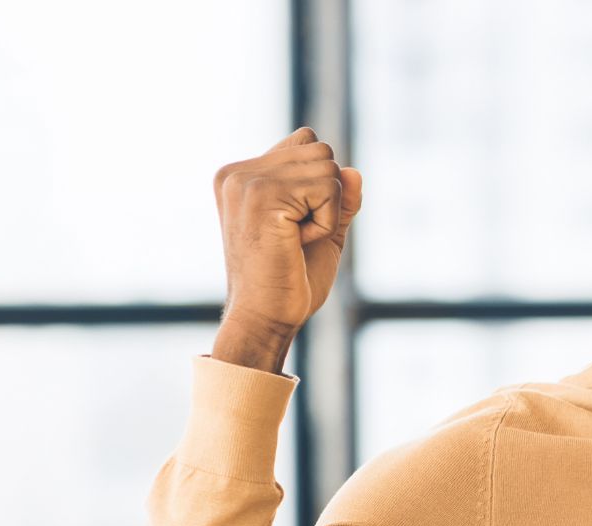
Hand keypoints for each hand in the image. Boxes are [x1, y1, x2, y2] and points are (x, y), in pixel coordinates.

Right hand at [212, 127, 363, 344]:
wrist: (267, 317)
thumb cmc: (291, 281)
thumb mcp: (324, 231)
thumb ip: (339, 199)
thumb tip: (355, 172)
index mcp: (241, 176)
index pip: (305, 142)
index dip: (321, 184)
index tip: (296, 225)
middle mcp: (237, 172)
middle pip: (322, 152)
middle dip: (328, 198)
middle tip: (297, 236)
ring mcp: (246, 180)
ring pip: (328, 167)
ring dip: (328, 211)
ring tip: (296, 240)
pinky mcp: (262, 194)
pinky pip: (328, 189)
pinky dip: (326, 223)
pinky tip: (297, 243)